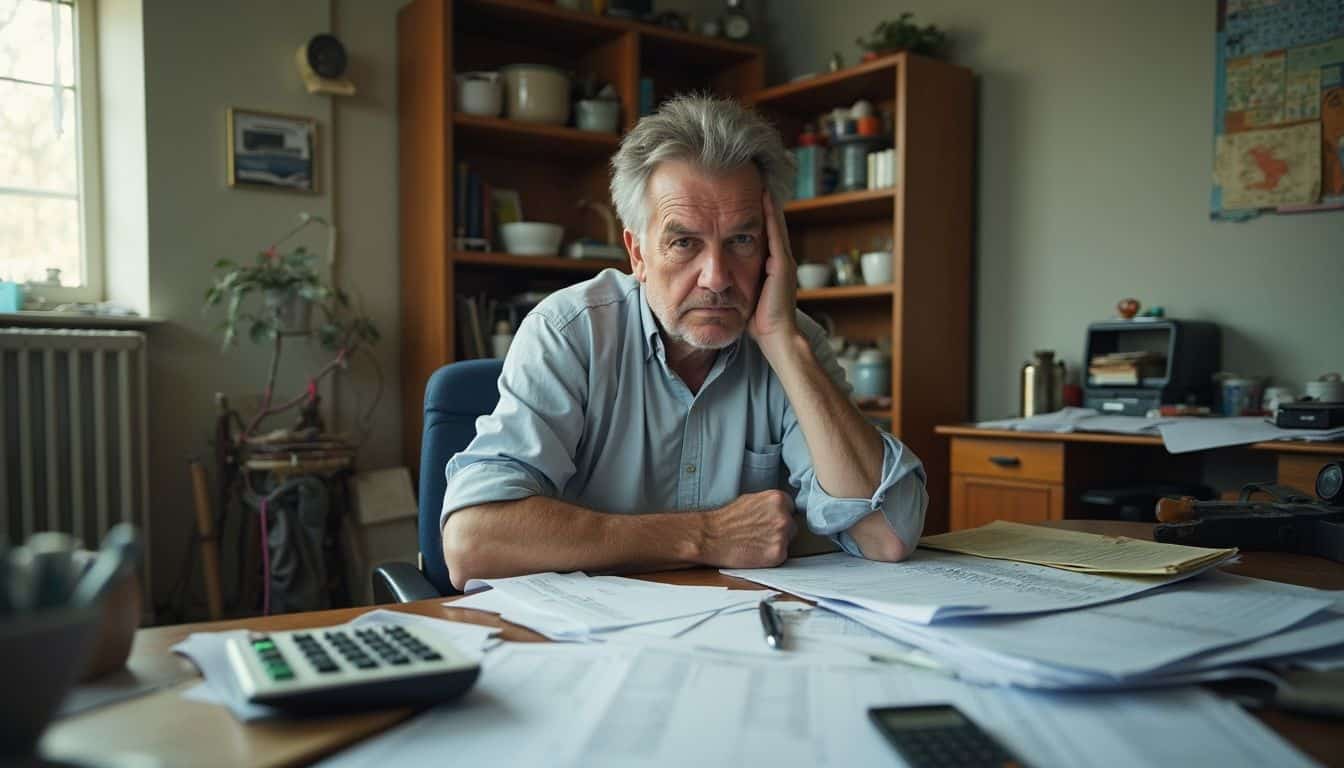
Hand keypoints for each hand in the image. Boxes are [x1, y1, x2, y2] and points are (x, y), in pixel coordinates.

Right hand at [697, 490, 795, 567]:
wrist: (711, 537)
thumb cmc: (726, 519)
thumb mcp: (751, 500)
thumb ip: (769, 504)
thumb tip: (780, 510)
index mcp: (778, 499)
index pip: (791, 509)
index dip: (780, 516)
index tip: (769, 522)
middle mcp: (783, 516)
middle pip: (792, 526)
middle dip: (780, 531)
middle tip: (760, 534)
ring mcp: (782, 536)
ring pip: (788, 542)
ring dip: (776, 543)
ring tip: (755, 542)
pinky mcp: (778, 554)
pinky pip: (782, 556)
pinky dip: (771, 556)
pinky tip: (756, 551)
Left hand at [748, 190, 798, 342]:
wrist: (776, 338)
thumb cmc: (758, 324)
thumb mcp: (745, 297)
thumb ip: (738, 283)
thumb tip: (718, 277)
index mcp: (772, 269)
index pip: (764, 236)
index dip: (756, 218)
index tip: (744, 201)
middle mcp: (780, 262)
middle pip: (771, 226)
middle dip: (763, 206)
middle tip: (754, 183)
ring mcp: (783, 262)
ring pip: (775, 225)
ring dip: (769, 205)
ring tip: (760, 184)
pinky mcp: (782, 265)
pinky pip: (775, 234)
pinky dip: (771, 215)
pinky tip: (765, 199)